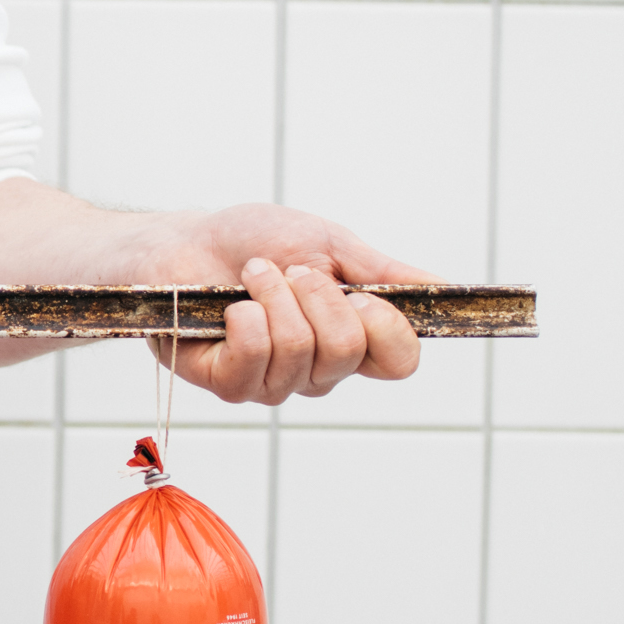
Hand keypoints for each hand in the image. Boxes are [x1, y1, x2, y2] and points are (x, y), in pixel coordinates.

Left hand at [133, 206, 426, 405]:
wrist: (184, 240)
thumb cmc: (252, 241)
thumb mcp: (327, 243)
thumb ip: (382, 271)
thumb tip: (440, 287)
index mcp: (351, 338)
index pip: (399, 362)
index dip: (387, 328)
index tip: (358, 290)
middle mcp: (317, 370)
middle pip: (348, 352)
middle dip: (316, 295)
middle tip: (287, 271)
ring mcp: (273, 382)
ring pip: (300, 350)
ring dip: (274, 296)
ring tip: (251, 277)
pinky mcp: (228, 384)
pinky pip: (255, 356)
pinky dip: (245, 316)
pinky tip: (230, 306)